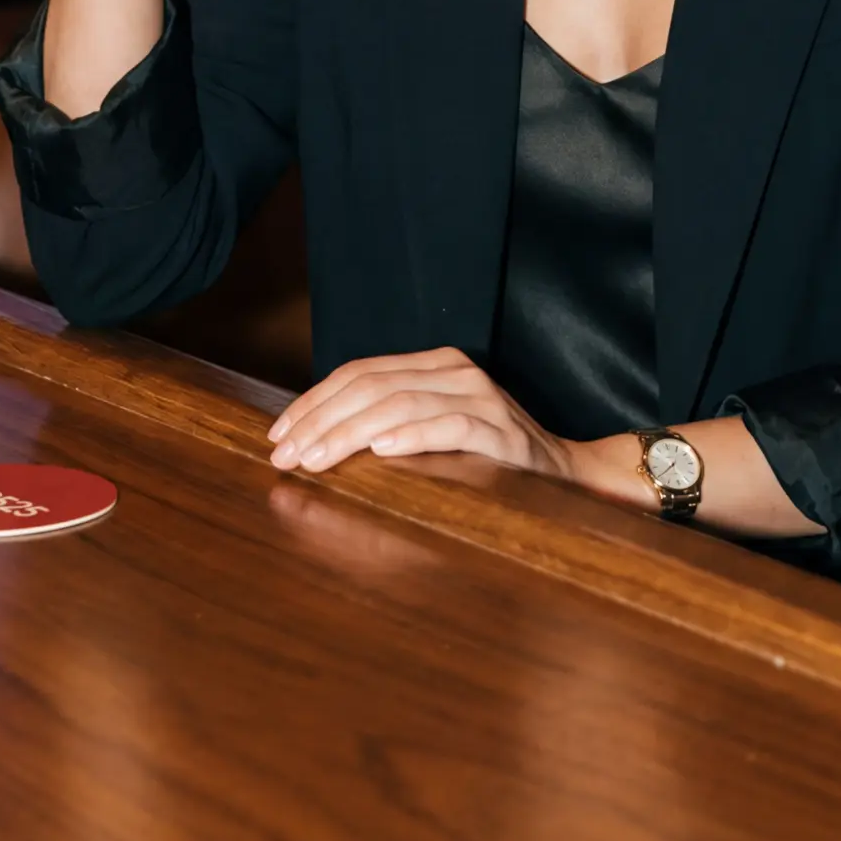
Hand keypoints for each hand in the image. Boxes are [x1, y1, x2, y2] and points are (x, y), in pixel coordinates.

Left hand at [267, 347, 578, 483]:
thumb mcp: (432, 430)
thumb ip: (386, 423)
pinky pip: (447, 427)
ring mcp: (480, 398)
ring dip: (348, 434)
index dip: (313, 401)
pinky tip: (380, 452)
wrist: (563, 475)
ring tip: (316, 459)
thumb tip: (312, 441)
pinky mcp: (499, 431)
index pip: (359, 373)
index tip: (277, 434)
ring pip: (398, 404)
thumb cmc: (486, 459)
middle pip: (370, 386)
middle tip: (285, 456)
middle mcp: (455, 372)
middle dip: (319, 421)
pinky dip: (409, 437)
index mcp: (434, 365)